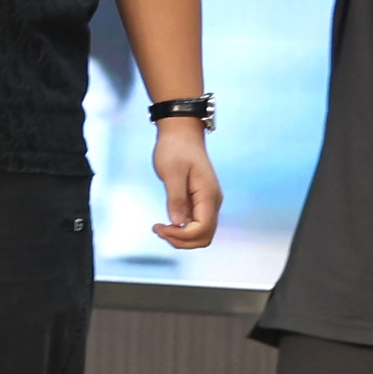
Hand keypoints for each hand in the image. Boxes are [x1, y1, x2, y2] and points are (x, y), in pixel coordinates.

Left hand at [150, 110, 222, 250]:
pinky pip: (195, 224)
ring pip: (200, 233)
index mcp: (208, 195)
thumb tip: (178, 222)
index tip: (161, 227)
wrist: (181, 132)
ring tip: (161, 228)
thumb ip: (176, 198)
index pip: (201, 229)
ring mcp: (208, 202)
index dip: (181, 235)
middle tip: (160, 230)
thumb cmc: (176, 148)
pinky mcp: (200, 201)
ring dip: (181, 237)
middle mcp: (212, 202)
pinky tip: (167, 222)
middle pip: (204, 237)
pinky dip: (182, 229)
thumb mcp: (172, 172)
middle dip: (182, 241)